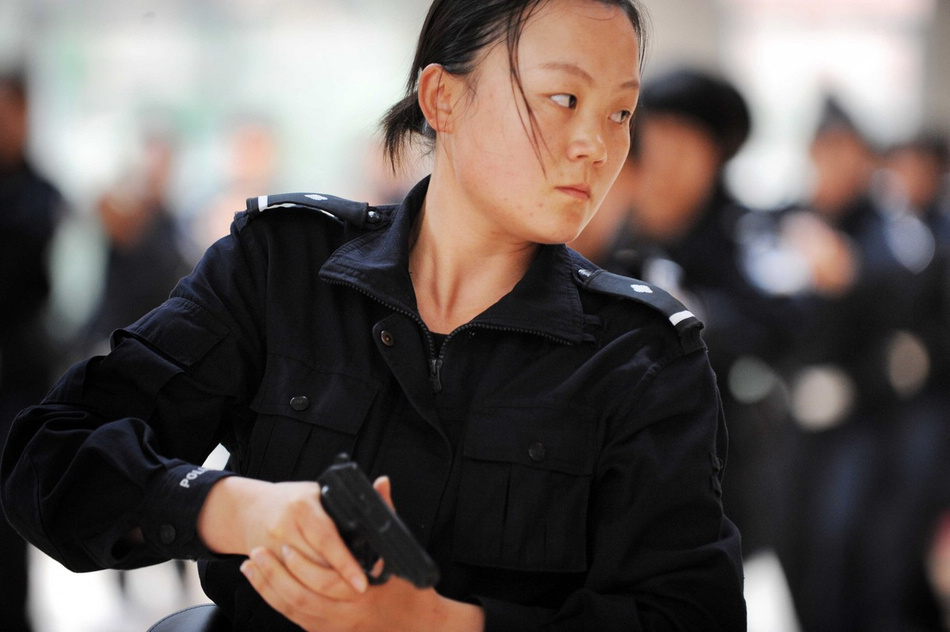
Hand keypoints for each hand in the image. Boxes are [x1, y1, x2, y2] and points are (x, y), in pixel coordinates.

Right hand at [197, 475, 367, 597]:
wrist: (253, 508)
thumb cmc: (295, 501)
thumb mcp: (321, 493)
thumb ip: (349, 499)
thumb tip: (382, 488)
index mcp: (303, 506)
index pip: (327, 539)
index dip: (345, 563)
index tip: (361, 583)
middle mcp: (285, 525)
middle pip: (315, 564)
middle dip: (339, 580)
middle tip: (359, 590)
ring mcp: (271, 545)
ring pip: (301, 578)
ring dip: (323, 590)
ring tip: (343, 596)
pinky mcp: (263, 562)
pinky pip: (287, 584)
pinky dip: (304, 590)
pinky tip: (318, 594)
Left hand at [235, 477, 483, 630]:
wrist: (417, 627)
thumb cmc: (409, 591)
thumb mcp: (400, 553)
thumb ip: (387, 515)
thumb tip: (381, 482)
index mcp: (365, 589)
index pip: (326, 576)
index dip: (301, 563)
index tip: (284, 545)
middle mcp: (348, 614)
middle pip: (300, 595)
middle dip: (275, 573)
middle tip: (257, 552)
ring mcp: (336, 628)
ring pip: (293, 609)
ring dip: (268, 588)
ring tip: (251, 567)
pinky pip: (294, 620)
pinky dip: (276, 602)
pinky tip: (263, 587)